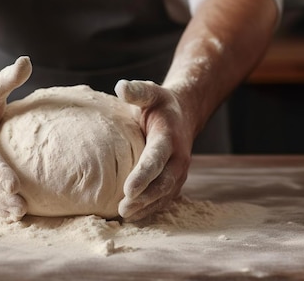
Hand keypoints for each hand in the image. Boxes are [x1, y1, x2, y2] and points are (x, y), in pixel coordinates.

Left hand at [114, 79, 193, 221]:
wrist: (183, 115)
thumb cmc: (160, 105)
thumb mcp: (151, 93)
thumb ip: (138, 91)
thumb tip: (120, 86)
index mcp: (169, 138)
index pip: (156, 159)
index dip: (143, 175)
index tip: (128, 189)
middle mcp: (178, 158)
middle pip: (162, 183)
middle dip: (144, 198)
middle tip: (122, 208)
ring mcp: (179, 173)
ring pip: (164, 195)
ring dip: (146, 207)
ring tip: (125, 216)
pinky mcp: (175, 182)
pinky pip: (164, 199)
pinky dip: (151, 209)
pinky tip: (133, 217)